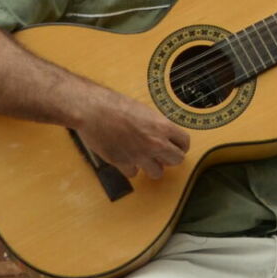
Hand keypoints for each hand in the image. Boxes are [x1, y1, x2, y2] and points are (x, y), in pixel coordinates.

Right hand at [75, 89, 189, 180]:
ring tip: (145, 158)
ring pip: (158, 173)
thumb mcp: (143, 110)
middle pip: (176, 160)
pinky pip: (134, 173)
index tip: (176, 146)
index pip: (184, 142)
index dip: (181, 145)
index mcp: (161, 126)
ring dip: (152, 167)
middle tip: (163, 154)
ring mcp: (139, 155)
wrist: (93, 110)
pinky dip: (130, 168)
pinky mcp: (123, 163)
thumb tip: (162, 134)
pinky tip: (126, 158)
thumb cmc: (114, 104)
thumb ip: (155, 125)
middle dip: (170, 158)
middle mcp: (154, 142)